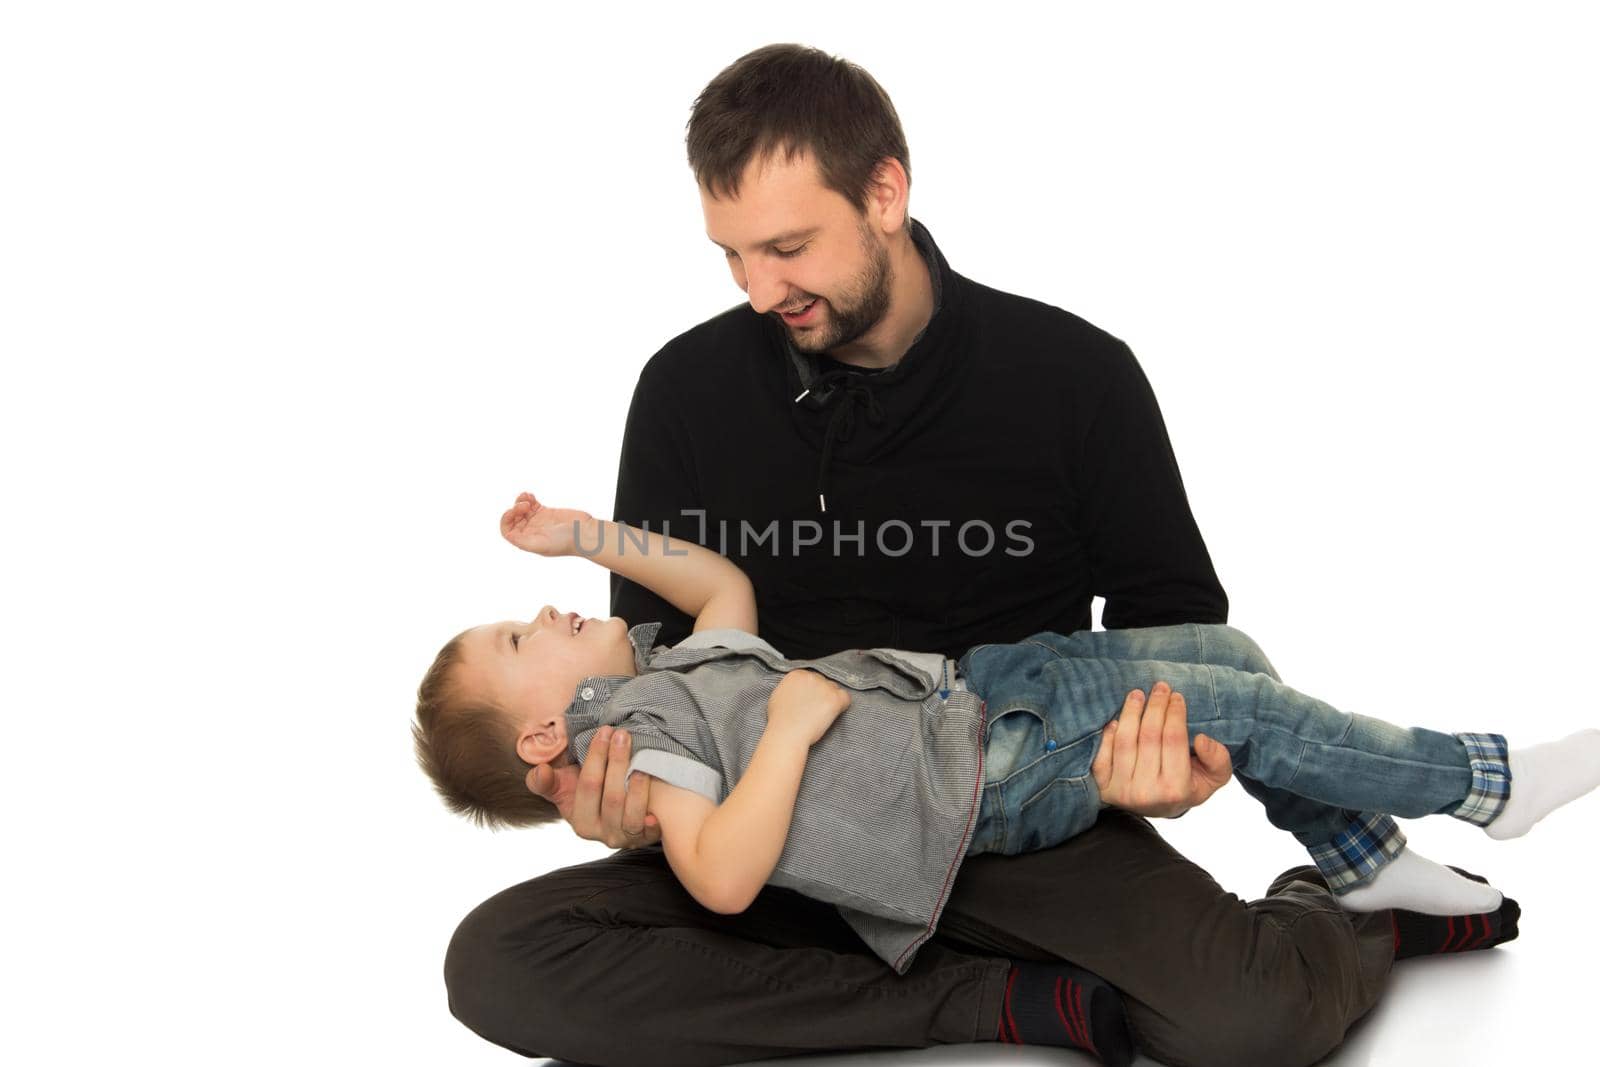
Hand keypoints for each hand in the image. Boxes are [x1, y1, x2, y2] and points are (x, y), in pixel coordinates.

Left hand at [500, 491, 594, 556]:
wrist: (584, 533)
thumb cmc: (565, 542)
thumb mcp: (541, 544)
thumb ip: (523, 542)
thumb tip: (508, 536)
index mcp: (527, 541)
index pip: (507, 531)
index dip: (506, 520)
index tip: (514, 511)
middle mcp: (530, 531)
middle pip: (513, 518)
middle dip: (515, 509)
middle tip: (526, 505)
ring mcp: (538, 521)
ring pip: (521, 509)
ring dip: (520, 501)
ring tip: (528, 498)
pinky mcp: (546, 512)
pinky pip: (531, 504)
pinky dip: (527, 498)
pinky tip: (530, 495)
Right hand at [525, 725, 661, 848]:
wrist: (617, 813)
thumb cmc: (589, 795)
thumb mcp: (563, 789)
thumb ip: (545, 782)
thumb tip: (540, 771)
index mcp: (580, 822)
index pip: (588, 786)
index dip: (596, 757)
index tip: (604, 731)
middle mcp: (602, 834)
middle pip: (612, 798)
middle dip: (617, 762)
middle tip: (623, 734)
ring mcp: (626, 838)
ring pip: (631, 815)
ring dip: (637, 787)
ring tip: (641, 760)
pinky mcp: (647, 839)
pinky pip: (651, 831)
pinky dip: (654, 819)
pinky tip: (656, 803)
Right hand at [766, 669, 850, 746]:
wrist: (787, 733)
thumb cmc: (780, 720)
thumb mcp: (778, 695)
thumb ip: (790, 687)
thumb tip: (798, 689)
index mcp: (797, 674)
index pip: (811, 677)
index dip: (812, 690)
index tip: (810, 700)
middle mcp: (811, 676)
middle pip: (823, 682)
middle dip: (821, 694)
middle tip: (816, 709)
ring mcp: (824, 686)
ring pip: (835, 689)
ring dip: (830, 700)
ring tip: (821, 714)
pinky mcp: (834, 698)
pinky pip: (846, 698)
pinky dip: (842, 706)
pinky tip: (833, 714)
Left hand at [1090, 681, 1233, 817]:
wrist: (1158, 808)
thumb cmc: (1187, 786)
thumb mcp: (1214, 778)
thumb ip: (1217, 760)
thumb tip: (1201, 739)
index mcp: (1176, 790)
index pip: (1173, 740)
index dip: (1175, 713)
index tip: (1176, 696)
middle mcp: (1146, 792)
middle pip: (1149, 736)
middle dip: (1155, 706)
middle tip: (1159, 687)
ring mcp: (1122, 791)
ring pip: (1124, 741)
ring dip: (1130, 712)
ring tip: (1137, 694)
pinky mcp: (1104, 788)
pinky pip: (1102, 755)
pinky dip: (1108, 735)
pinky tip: (1117, 719)